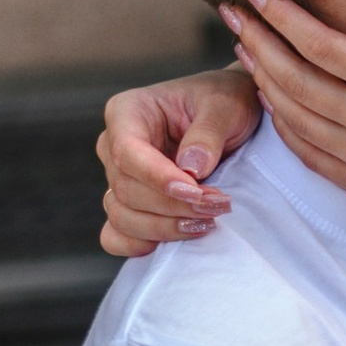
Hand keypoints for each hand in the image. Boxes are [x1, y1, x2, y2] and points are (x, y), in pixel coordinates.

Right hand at [96, 68, 260, 257]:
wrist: (232, 118)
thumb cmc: (225, 101)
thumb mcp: (226, 105)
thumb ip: (208, 132)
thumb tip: (190, 168)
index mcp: (128, 111)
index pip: (127, 152)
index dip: (158, 178)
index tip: (197, 191)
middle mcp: (114, 145)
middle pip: (126, 190)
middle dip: (172, 205)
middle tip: (218, 206)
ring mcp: (118, 178)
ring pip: (122, 216)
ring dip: (165, 227)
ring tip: (207, 221)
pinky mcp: (129, 205)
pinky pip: (115, 235)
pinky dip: (140, 244)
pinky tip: (175, 237)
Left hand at [228, 0, 345, 221]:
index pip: (320, 44)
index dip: (280, 16)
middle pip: (294, 79)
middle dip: (256, 41)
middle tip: (231, 13)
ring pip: (294, 116)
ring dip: (262, 80)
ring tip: (244, 49)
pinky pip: (307, 153)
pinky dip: (282, 124)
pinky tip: (273, 101)